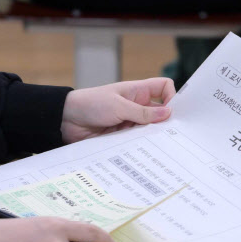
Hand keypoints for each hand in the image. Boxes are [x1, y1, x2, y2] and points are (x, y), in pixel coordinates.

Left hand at [61, 78, 175, 143]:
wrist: (66, 119)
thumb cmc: (90, 104)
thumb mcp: (118, 106)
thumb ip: (143, 112)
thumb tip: (168, 114)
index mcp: (138, 92)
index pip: (164, 88)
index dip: (172, 97)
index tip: (173, 112)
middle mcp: (137, 106)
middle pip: (161, 113)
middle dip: (166, 123)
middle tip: (174, 136)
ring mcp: (130, 122)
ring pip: (150, 130)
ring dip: (153, 137)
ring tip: (158, 147)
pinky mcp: (123, 137)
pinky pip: (138, 142)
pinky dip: (141, 146)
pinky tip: (143, 153)